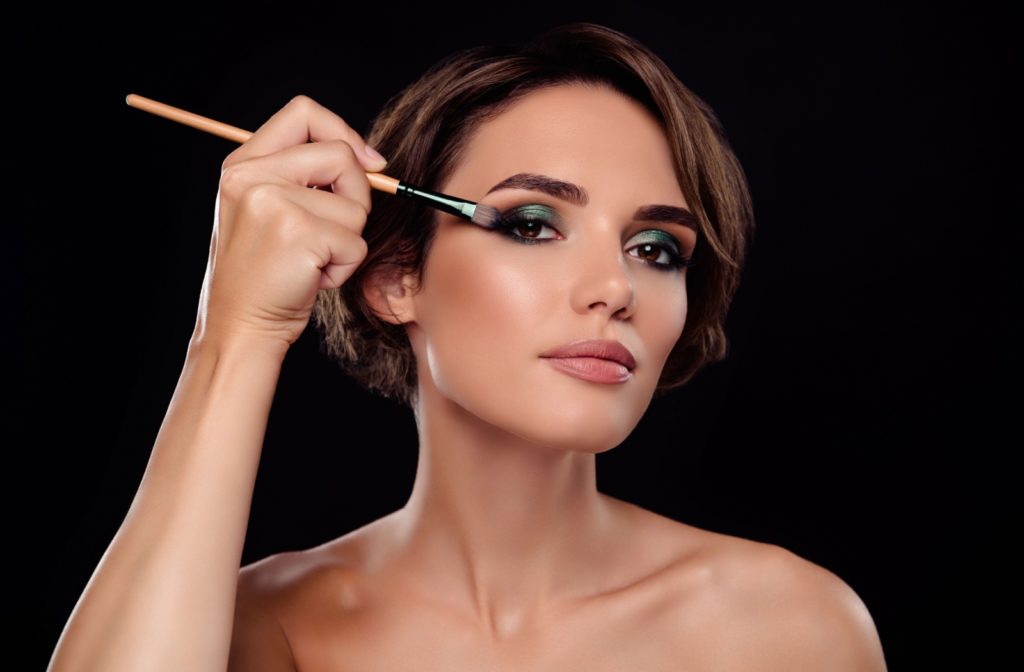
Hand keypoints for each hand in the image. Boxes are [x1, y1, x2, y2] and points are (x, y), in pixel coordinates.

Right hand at [192, 95, 387, 351]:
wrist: (240, 327)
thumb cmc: (266, 275)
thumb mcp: (270, 211)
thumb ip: (305, 176)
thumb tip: (372, 159)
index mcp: (243, 164)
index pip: (303, 112)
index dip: (344, 132)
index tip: (367, 162)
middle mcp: (252, 176)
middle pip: (341, 154)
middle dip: (357, 194)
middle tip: (335, 231)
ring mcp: (272, 202)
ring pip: (355, 206)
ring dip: (347, 240)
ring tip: (311, 260)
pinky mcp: (298, 233)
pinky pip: (356, 242)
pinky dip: (344, 267)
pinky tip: (312, 278)